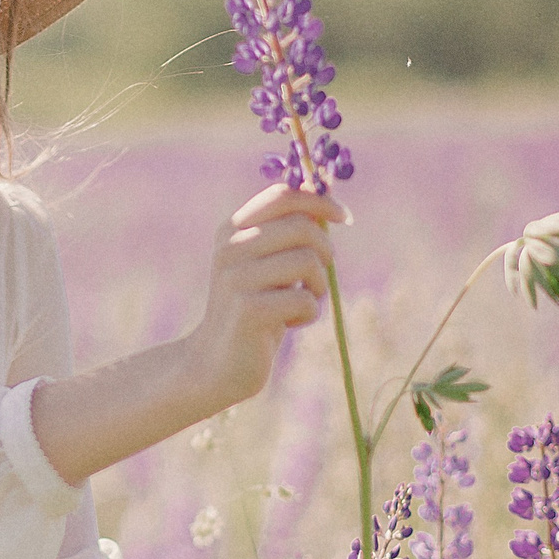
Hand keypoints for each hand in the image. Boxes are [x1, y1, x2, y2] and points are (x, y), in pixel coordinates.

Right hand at [175, 182, 346, 413]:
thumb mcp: (266, 264)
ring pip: (307, 262)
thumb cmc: (252, 309)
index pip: (282, 196)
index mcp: (232, 230)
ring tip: (303, 301)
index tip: (343, 217)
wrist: (214, 363)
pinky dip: (308, 313)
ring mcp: (237, 278)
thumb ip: (287, 234)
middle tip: (318, 277)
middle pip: (302, 227)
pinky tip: (290, 323)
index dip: (319, 201)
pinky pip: (304, 300)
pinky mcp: (249, 310)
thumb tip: (325, 200)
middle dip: (325, 251)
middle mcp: (230, 248)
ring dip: (318, 285)